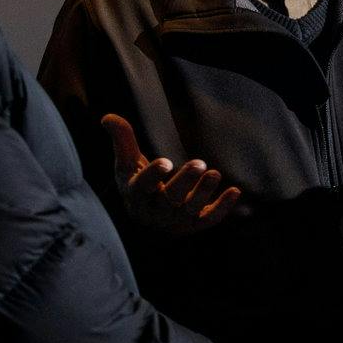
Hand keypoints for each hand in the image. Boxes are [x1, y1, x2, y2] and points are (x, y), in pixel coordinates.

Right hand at [102, 113, 241, 235]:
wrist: (148, 214)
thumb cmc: (136, 181)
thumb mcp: (127, 162)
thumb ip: (122, 140)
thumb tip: (107, 117)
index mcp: (135, 196)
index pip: (141, 188)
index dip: (152, 176)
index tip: (165, 162)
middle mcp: (154, 213)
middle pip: (169, 200)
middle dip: (184, 182)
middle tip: (199, 163)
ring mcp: (175, 221)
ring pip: (190, 210)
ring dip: (203, 193)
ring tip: (215, 173)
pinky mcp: (194, 225)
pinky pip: (209, 219)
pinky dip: (222, 208)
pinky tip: (235, 191)